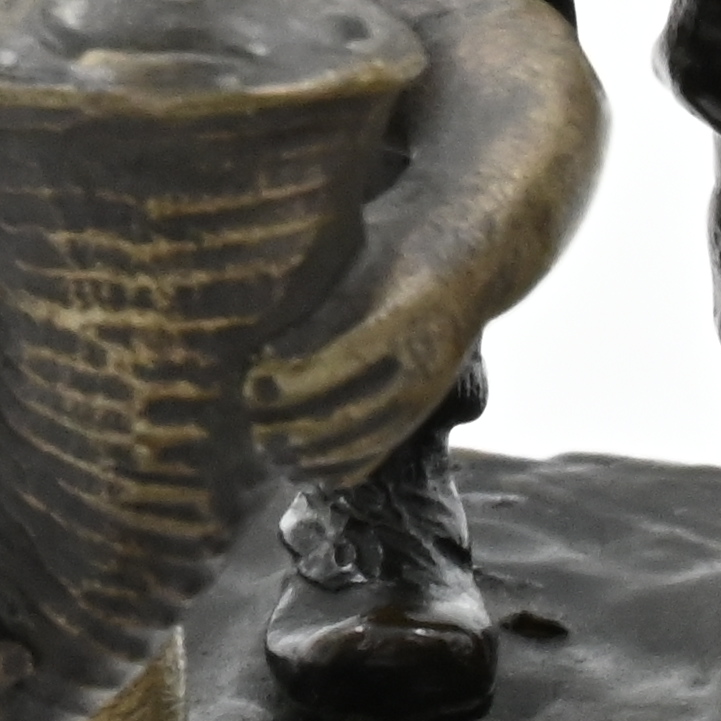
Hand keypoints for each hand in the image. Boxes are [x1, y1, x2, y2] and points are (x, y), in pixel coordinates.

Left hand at [248, 253, 476, 490]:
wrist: (468, 259)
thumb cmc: (396, 245)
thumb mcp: (357, 261)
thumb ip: (320, 306)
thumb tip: (265, 352)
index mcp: (407, 318)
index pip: (347, 362)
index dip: (298, 382)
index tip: (252, 386)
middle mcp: (425, 364)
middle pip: (359, 414)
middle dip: (300, 429)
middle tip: (252, 428)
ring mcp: (429, 392)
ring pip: (371, 440)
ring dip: (318, 456)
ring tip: (269, 454)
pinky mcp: (426, 406)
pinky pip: (387, 448)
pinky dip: (345, 467)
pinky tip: (307, 475)